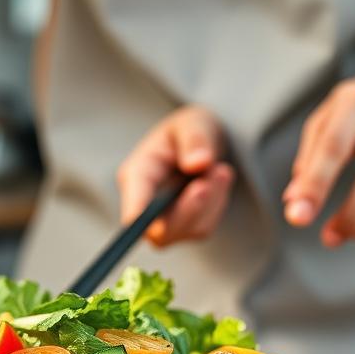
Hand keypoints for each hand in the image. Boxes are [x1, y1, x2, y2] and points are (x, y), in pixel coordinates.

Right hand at [116, 106, 235, 246]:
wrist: (199, 144)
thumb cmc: (189, 130)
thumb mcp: (193, 122)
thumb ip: (194, 138)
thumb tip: (198, 163)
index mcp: (137, 174)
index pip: (134, 208)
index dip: (141, 220)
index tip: (156, 222)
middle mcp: (144, 203)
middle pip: (160, 231)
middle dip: (193, 208)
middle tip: (220, 172)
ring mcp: (162, 220)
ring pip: (188, 230)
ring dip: (213, 200)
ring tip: (220, 169)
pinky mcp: (182, 228)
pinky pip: (203, 228)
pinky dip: (218, 204)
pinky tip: (218, 181)